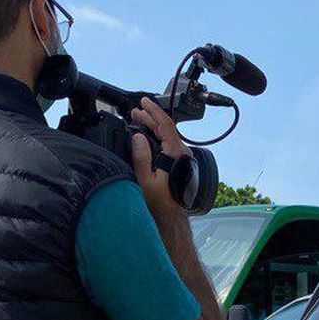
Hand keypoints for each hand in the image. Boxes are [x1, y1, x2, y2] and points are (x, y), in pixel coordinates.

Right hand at [128, 96, 191, 217]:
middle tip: (135, 112)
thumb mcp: (145, 180)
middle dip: (150, 117)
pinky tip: (148, 137)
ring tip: (139, 121)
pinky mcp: (181, 163)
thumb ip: (141, 157)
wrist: (172, 216)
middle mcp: (182, 153)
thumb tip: (138, 137)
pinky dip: (158, 136)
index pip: (166, 125)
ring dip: (153, 127)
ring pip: (168, 135)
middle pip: (166, 128)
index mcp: (175, 154)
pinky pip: (170, 143)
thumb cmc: (159, 202)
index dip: (154, 111)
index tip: (144, 103)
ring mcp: (183, 158)